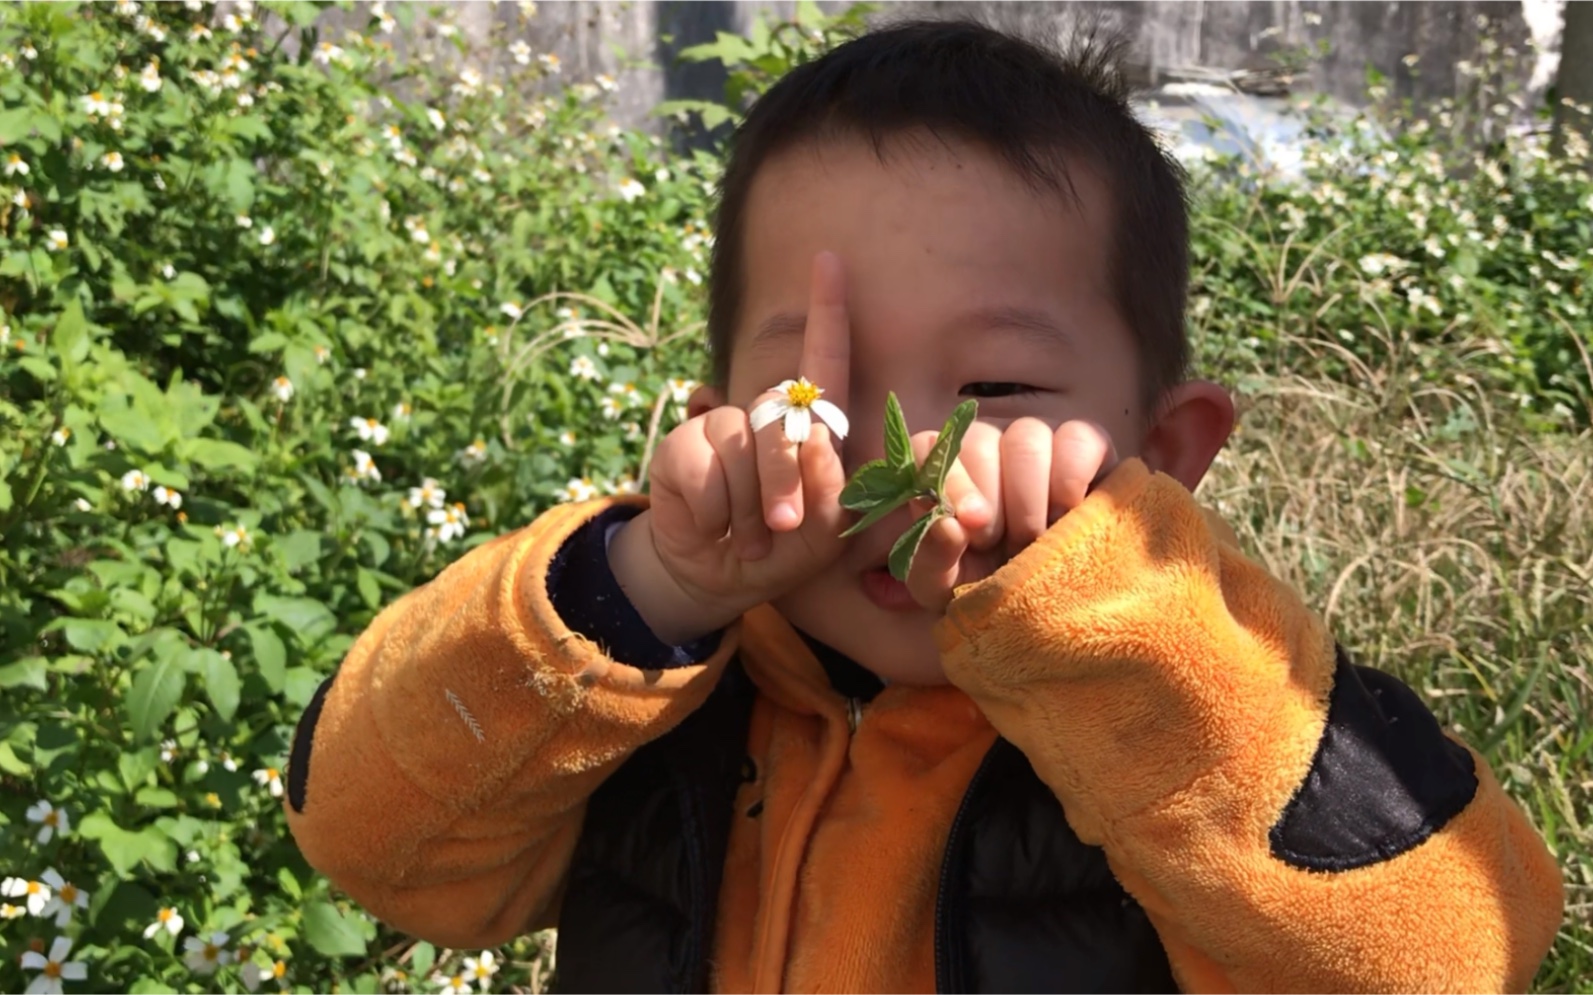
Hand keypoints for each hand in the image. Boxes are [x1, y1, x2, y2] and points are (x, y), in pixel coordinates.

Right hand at [609, 252, 852, 643]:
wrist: (719, 576)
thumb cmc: (783, 548)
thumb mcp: (824, 530)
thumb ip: (831, 488)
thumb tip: (814, 439)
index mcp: (812, 428)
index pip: (825, 360)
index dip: (828, 311)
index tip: (831, 260)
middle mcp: (766, 415)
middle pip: (786, 423)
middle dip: (784, 481)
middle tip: (780, 526)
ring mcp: (722, 425)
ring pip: (746, 453)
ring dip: (748, 509)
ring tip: (746, 535)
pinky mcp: (681, 444)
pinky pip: (707, 473)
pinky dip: (714, 513)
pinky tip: (711, 525)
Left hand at [900, 418, 1118, 611]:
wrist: (1038, 606)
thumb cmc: (980, 588)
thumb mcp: (943, 587)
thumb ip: (930, 557)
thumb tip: (949, 526)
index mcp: (943, 473)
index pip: (929, 447)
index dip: (951, 482)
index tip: (971, 524)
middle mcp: (986, 446)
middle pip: (982, 440)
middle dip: (995, 504)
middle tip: (1008, 547)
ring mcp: (1036, 442)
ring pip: (1028, 437)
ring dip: (1031, 497)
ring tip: (1038, 540)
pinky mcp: (1085, 446)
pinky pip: (1078, 438)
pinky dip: (1072, 477)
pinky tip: (1069, 515)